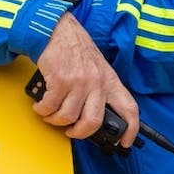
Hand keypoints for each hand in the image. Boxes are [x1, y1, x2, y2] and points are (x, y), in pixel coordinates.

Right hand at [32, 14, 137, 146]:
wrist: (57, 30)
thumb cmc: (76, 49)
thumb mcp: (97, 67)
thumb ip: (100, 89)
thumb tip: (96, 115)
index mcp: (110, 81)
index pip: (129, 108)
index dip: (131, 129)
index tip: (125, 142)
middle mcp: (97, 82)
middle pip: (92, 121)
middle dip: (79, 133)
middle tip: (71, 131)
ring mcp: (78, 82)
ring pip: (68, 117)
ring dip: (55, 120)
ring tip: (51, 114)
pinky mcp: (59, 80)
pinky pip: (50, 107)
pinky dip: (43, 110)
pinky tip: (41, 105)